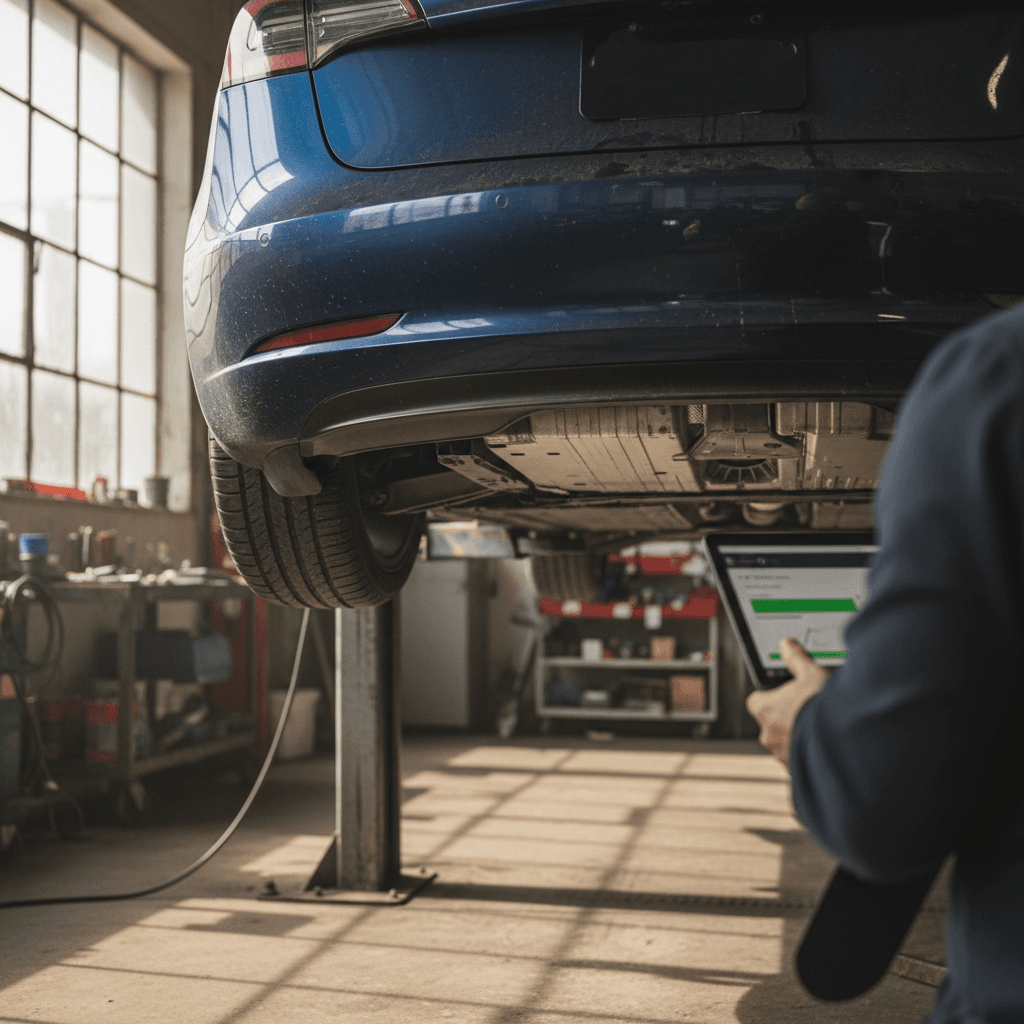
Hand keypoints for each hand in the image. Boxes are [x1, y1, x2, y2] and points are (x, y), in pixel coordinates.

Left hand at [746, 637, 828, 765]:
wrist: (843, 741)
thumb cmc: (822, 708)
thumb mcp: (811, 673)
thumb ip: (796, 659)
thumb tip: (787, 646)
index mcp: (765, 710)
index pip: (755, 701)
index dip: (768, 696)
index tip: (782, 694)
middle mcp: (768, 734)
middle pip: (769, 722)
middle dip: (785, 717)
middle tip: (805, 710)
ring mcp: (781, 754)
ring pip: (784, 742)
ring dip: (796, 735)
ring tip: (817, 727)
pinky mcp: (797, 769)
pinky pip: (798, 759)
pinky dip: (807, 752)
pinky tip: (823, 742)